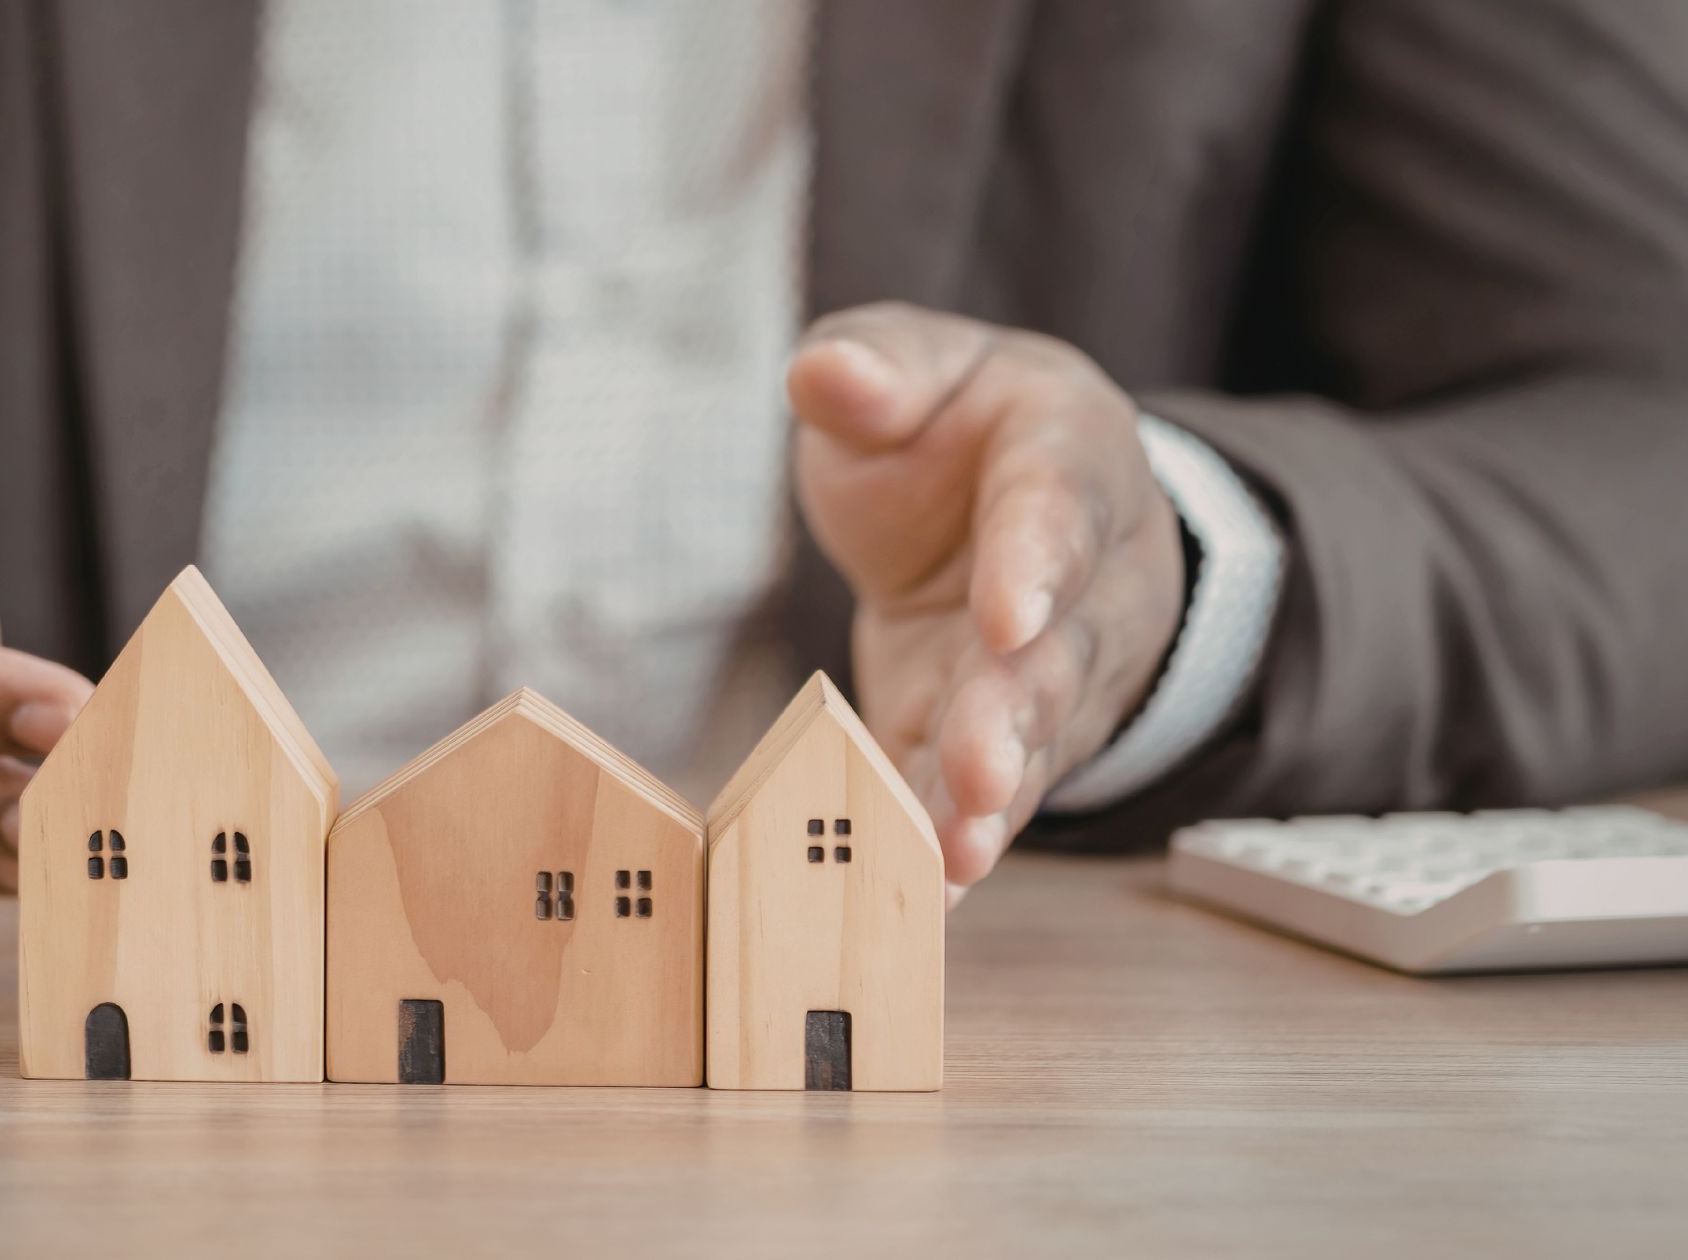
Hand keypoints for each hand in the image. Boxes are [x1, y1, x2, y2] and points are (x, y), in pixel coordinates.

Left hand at [788, 304, 1184, 901]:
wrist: (1002, 503)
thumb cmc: (957, 429)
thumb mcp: (923, 368)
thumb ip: (881, 366)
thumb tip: (827, 373)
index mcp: (1066, 455)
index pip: (1059, 507)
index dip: (1037, 562)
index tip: (1008, 613)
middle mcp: (1083, 578)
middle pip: (1056, 651)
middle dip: (1017, 714)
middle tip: (983, 766)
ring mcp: (1052, 673)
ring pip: (1031, 741)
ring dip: (991, 800)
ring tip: (957, 854)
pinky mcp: (1002, 740)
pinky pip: (986, 796)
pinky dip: (954, 843)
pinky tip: (928, 898)